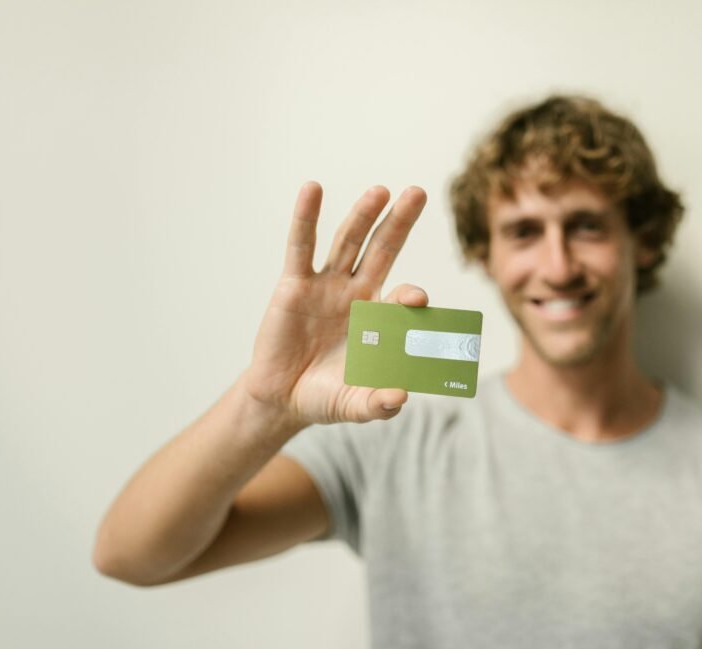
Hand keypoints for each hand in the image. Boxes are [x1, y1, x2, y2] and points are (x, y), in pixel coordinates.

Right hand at [242, 182, 428, 425]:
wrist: (283, 398)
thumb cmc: (326, 397)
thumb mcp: (355, 405)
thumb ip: (378, 405)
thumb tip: (401, 398)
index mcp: (380, 319)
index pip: (402, 297)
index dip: (411, 295)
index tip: (418, 300)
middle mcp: (357, 294)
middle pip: (382, 250)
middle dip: (400, 223)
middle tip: (418, 193)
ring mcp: (327, 285)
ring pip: (348, 242)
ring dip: (363, 215)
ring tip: (380, 190)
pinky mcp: (294, 284)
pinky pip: (301, 246)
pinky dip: (306, 217)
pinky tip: (312, 189)